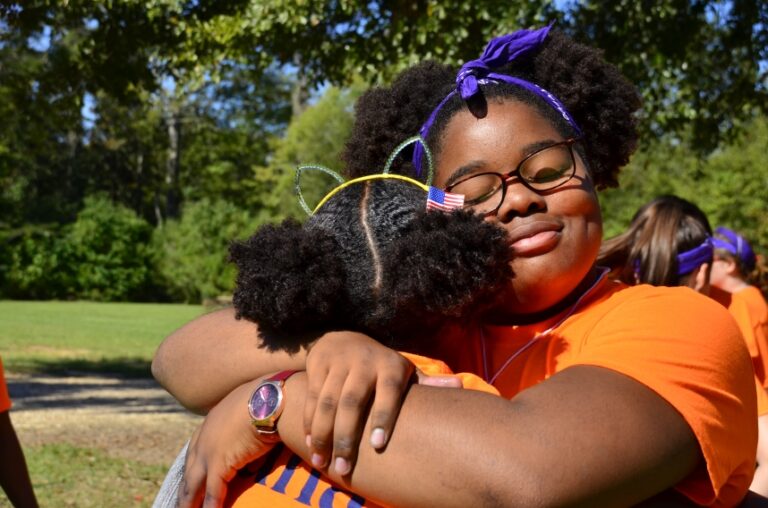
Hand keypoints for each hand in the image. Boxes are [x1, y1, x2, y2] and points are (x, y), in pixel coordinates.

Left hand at [177, 378, 279, 507]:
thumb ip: (249, 426)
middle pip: (189, 470)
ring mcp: (208, 451)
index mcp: (212, 421)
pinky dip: (211, 507)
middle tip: (182, 505)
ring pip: (193, 485)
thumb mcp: (254, 410)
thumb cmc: (269, 400)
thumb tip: (258, 441)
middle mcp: (204, 436)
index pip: (196, 449)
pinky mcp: (219, 463)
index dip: (193, 467)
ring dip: (190, 503)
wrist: (270, 399)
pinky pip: (212, 492)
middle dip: (185, 490)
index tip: (190, 479)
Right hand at [302, 332, 461, 477]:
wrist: (341, 338)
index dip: (384, 416)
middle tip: (344, 468)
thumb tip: (460, 387)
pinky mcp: (317, 365)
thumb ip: (427, 384)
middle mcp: (363, 362)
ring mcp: (338, 363)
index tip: (378, 445)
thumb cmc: (380, 366)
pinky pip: (310, 398)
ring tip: (322, 463)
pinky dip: (308, 423)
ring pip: (327, 402)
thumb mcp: (404, 371)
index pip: (389, 391)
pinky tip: (310, 445)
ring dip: (323, 435)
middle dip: (346, 437)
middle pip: (352, 402)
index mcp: (390, 366)